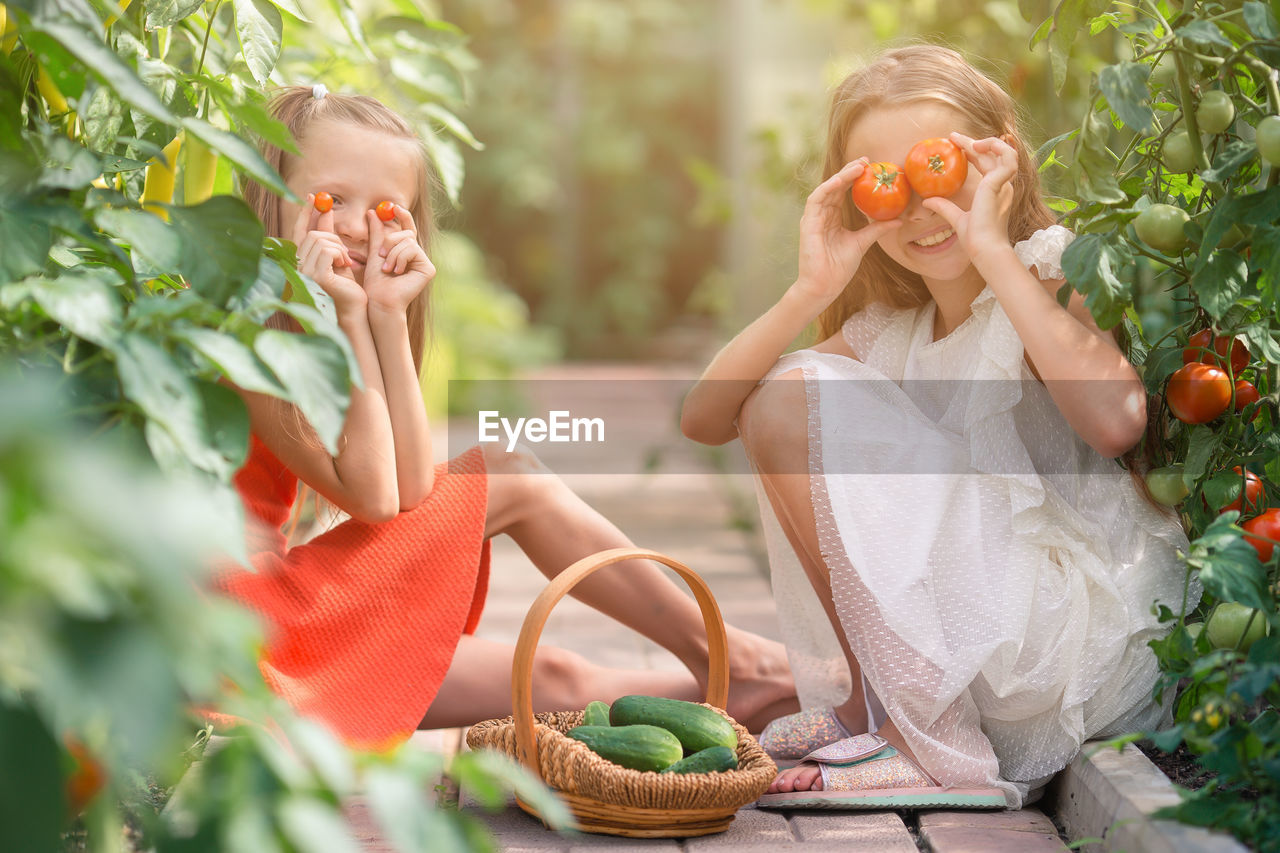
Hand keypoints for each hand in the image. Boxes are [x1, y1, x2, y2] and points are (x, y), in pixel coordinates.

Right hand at [292, 194, 364, 311]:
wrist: (355, 308)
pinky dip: (340, 254)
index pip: (299, 231)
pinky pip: (328, 250)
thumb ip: (329, 235)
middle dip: (333, 237)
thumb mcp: (337, 255)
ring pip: (320, 240)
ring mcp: (304, 273)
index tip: (314, 197)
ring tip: (345, 262)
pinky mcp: (316, 277)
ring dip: (339, 247)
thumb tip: (326, 210)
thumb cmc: (346, 285)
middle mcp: (297, 266)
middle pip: (312, 234)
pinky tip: (345, 266)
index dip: (306, 213)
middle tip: (344, 252)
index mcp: (301, 260)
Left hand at [361, 204, 434, 312]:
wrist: (380, 299)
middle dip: (390, 242)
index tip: (394, 206)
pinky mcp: (428, 268)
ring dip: (393, 254)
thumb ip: (376, 233)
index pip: (407, 228)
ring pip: (409, 242)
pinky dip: (400, 259)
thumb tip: (372, 212)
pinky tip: (397, 273)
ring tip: (388, 269)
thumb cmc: (376, 281)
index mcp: (405, 251)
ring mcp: (424, 262)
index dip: (403, 216)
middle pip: (406, 234)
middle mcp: (417, 255)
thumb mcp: (374, 253)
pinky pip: (413, 250)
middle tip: (381, 255)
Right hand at [794, 158, 900, 305]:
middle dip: (849, 171)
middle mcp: (822, 215)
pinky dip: (827, 188)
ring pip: (826, 189)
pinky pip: (816, 199)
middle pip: (835, 186)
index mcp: (832, 218)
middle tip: (866, 161)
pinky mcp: (807, 223)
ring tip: (857, 167)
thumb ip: (877, 229)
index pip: (842, 191)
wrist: (825, 286)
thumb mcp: (863, 243)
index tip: (871, 167)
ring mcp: (813, 218)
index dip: (854, 178)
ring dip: (841, 176)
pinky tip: (840, 180)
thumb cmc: (840, 268)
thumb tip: (899, 220)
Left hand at [922, 133, 1015, 260]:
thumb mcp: (956, 218)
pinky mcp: (1000, 183)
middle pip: (993, 156)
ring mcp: (1004, 184)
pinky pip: (1007, 156)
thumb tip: (926, 201)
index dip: (973, 152)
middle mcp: (1002, 186)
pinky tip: (975, 146)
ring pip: (1006, 152)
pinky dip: (995, 147)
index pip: (987, 165)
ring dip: (989, 141)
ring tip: (967, 141)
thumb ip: (944, 207)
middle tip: (953, 136)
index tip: (955, 144)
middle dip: (974, 143)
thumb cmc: (974, 238)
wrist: (983, 248)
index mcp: (995, 192)